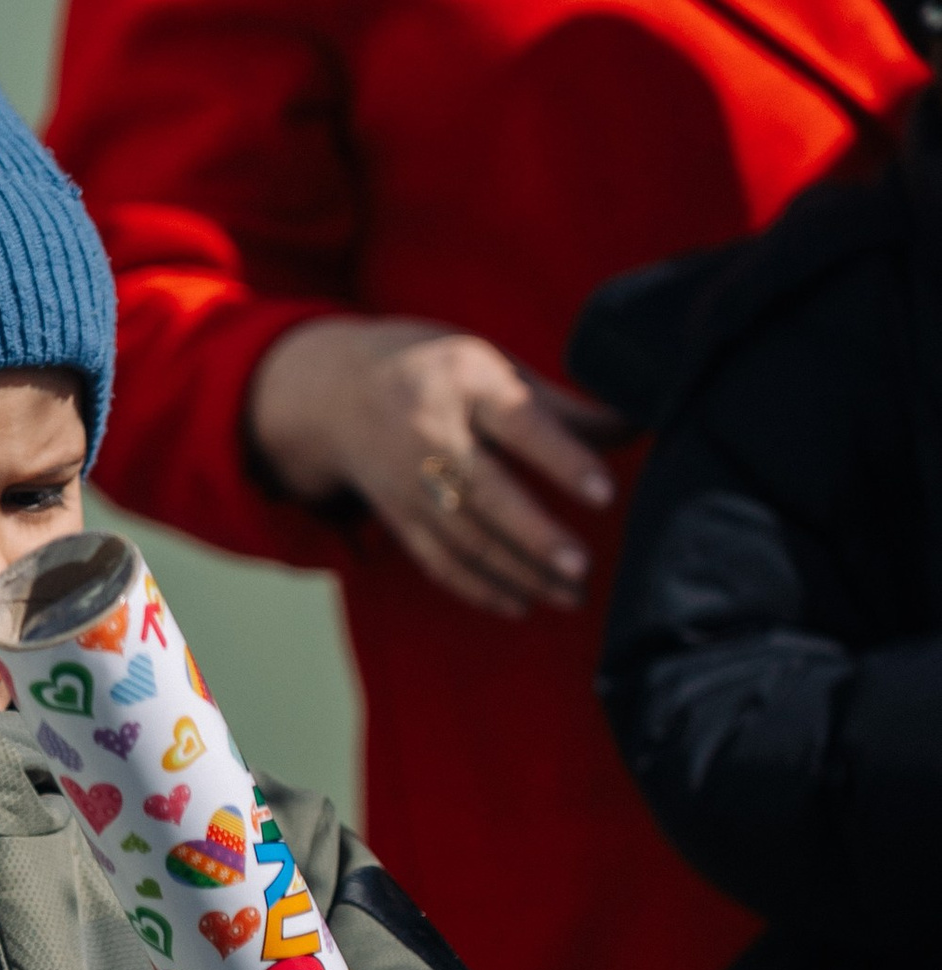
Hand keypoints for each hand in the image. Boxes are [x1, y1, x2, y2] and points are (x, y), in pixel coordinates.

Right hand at [245, 314, 624, 620]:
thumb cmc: (434, 370)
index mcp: (464, 383)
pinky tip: (521, 605)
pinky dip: (478, 588)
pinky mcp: (398, 518)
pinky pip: (438, 561)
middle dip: (533, 536)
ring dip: (518, 572)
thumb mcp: (489, 364)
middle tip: (582, 568)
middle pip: (485, 492)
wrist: (332, 393)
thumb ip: (557, 401)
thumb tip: (637, 422)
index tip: (605, 493)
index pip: (519, 423)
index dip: (562, 458)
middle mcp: (430, 434)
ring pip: (465, 537)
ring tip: (573, 596)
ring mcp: (407, 482)